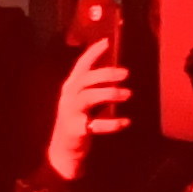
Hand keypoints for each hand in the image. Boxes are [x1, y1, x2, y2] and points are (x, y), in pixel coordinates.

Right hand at [47, 37, 125, 181]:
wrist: (64, 150)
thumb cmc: (78, 120)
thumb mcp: (82, 100)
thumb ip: (94, 87)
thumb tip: (115, 71)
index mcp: (70, 88)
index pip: (81, 66)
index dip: (93, 53)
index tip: (107, 41)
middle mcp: (68, 98)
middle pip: (85, 80)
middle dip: (106, 74)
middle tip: (126, 73)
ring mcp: (70, 113)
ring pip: (88, 98)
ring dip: (109, 94)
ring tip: (128, 94)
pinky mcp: (76, 130)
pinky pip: (96, 125)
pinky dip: (112, 123)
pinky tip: (126, 122)